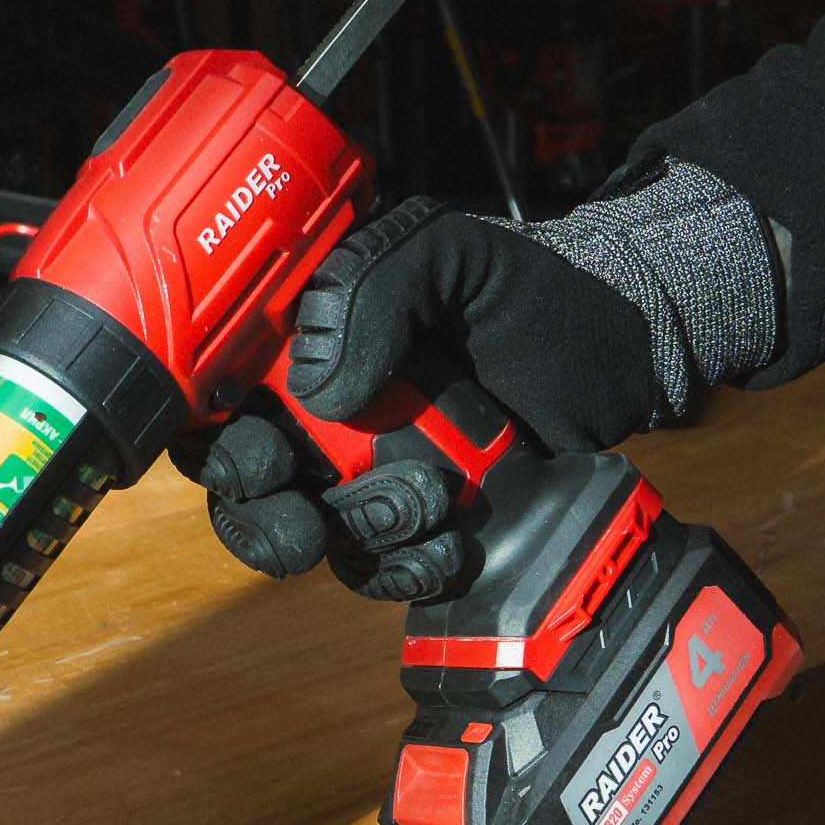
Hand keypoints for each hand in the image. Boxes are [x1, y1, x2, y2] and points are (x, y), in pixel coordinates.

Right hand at [186, 194, 663, 599]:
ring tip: (426, 499)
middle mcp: (318, 419)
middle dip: (258, 511)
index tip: (251, 447)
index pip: (212, 402)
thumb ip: (372, 289)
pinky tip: (449, 542)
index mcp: (300, 350)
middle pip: (239, 486)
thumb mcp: (447, 252)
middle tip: (303, 513)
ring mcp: (364, 478)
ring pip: (306, 537)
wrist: (618, 350)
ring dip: (355, 533)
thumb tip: (318, 390)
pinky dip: (404, 569)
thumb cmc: (525, 290)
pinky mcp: (417, 530)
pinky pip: (377, 573)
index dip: (206, 436)